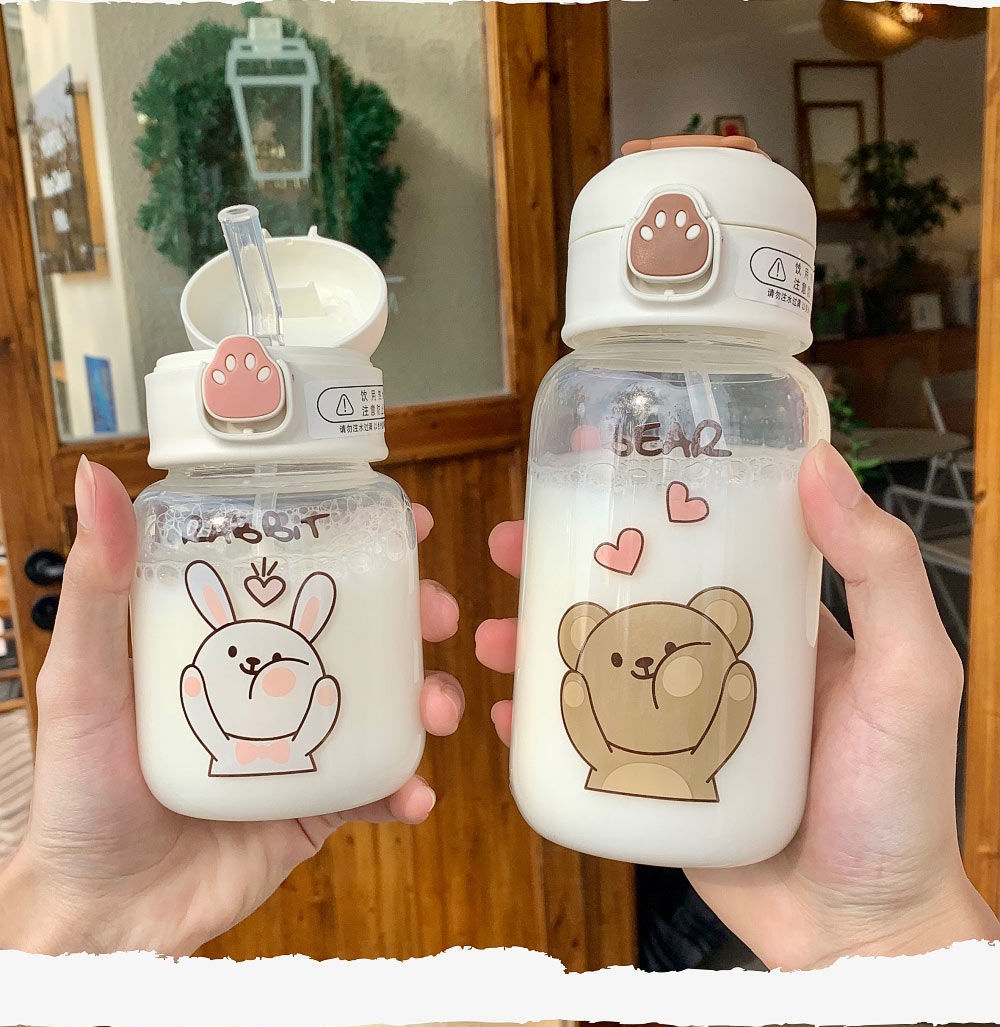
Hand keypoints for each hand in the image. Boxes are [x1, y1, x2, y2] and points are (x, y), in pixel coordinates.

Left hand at [1, 457, 464, 955]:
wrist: (105, 914)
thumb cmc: (81, 790)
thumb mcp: (87, 678)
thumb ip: (101, 587)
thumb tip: (96, 481)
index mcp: (231, 641)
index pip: (302, 573)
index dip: (361, 541)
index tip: (407, 521)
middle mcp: (275, 683)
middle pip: (365, 631)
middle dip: (416, 615)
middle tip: (436, 614)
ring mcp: (305, 744)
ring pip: (388, 704)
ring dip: (429, 698)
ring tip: (435, 711)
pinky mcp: (321, 805)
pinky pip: (379, 789)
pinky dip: (407, 788)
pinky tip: (414, 795)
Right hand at [478, 440, 999, 968]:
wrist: (859, 930)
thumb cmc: (897, 801)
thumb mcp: (910, 674)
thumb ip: (880, 573)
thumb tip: (818, 466)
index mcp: (772, 624)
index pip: (699, 542)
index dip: (641, 506)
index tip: (589, 472)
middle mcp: (716, 664)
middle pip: (627, 597)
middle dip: (564, 566)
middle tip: (511, 544)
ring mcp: (677, 724)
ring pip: (594, 665)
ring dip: (536, 640)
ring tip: (490, 630)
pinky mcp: (651, 782)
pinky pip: (585, 741)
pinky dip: (541, 723)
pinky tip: (505, 714)